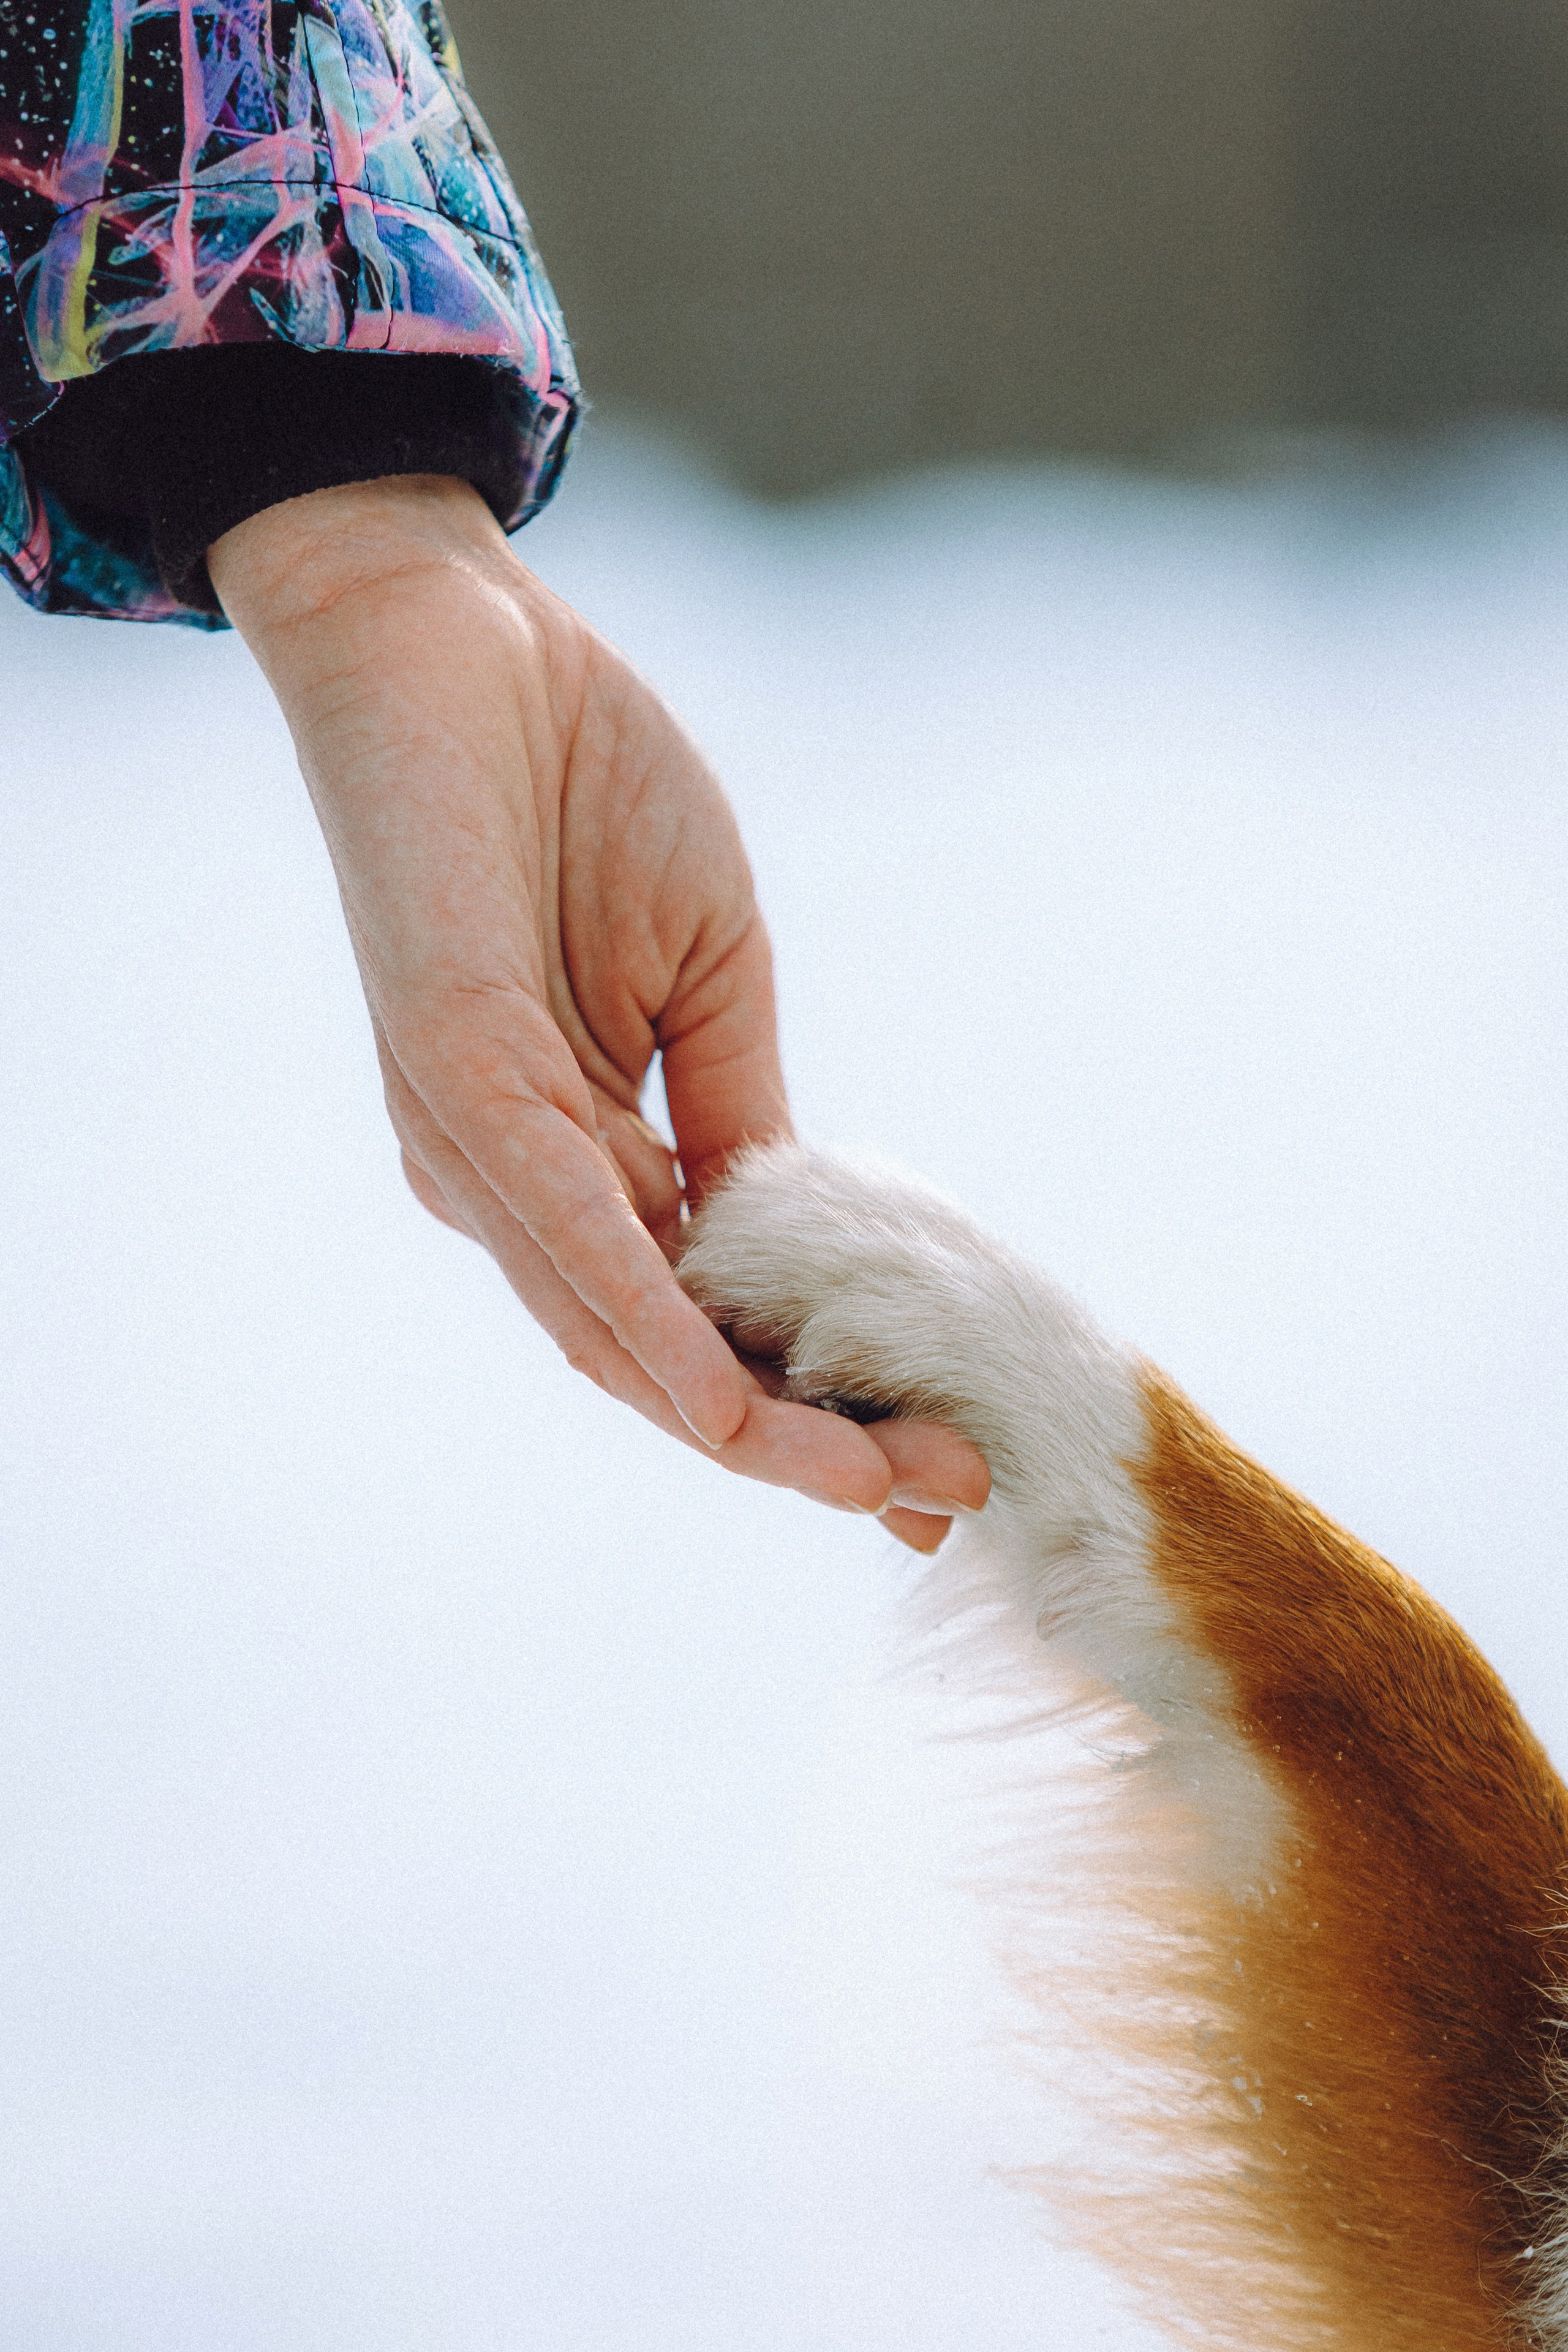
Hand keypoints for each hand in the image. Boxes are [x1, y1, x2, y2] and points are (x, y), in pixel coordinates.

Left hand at [209, 475, 989, 1547]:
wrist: (457, 632)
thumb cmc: (582, 784)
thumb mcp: (709, 969)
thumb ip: (745, 1114)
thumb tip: (802, 1247)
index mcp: (580, 1153)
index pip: (704, 1318)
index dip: (818, 1401)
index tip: (939, 1459)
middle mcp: (517, 1177)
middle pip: (663, 1360)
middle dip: (804, 1444)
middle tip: (943, 1499)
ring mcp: (479, 1139)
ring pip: (614, 1328)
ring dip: (748, 1421)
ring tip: (880, 1480)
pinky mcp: (457, 1069)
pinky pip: (561, 1226)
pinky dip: (646, 1321)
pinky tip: (725, 1404)